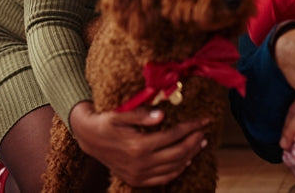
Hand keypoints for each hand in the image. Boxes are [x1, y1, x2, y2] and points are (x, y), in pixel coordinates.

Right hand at [69, 101, 206, 187]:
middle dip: (194, 141)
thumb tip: (162, 115)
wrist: (90, 138)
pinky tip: (186, 160)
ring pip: (173, 167)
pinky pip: (164, 178)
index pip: (173, 135)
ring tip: (199, 143)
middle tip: (203, 131)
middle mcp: (141, 163)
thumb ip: (140, 115)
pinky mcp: (137, 180)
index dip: (191, 127)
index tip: (204, 119)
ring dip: (190, 155)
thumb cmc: (107, 121)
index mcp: (138, 145)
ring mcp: (139, 174)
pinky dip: (178, 169)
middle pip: (177, 153)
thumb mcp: (120, 114)